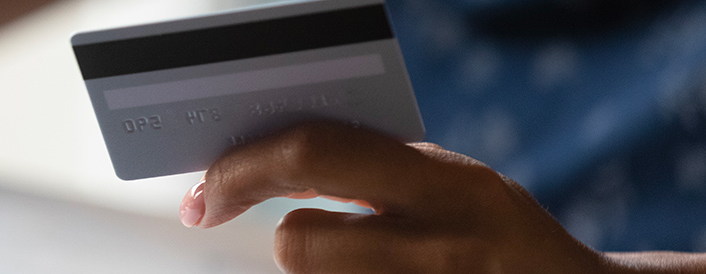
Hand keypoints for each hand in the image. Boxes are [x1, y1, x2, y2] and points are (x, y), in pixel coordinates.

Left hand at [178, 122, 609, 272]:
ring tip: (358, 263)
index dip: (244, 170)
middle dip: (271, 235)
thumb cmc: (498, 241)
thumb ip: (378, 172)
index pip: (315, 155)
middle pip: (300, 242)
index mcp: (447, 184)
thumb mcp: (453, 187)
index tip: (208, 188)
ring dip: (318, 273)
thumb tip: (274, 164)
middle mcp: (441, 244)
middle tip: (235, 224)